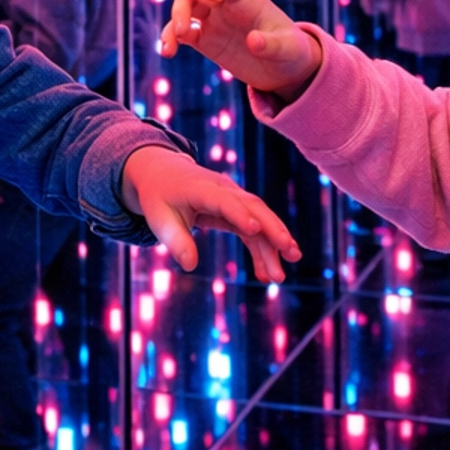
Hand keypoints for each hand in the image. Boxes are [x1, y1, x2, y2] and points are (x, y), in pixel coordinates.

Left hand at [120, 145, 302, 283]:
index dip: (239, 214)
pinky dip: (261, 250)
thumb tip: (190, 266)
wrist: (163, 173)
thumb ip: (176, 241)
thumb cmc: (159, 196)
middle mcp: (224, 189)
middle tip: (290, 252)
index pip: (225, 201)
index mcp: (202, 188)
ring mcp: (233, 198)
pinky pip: (253, 230)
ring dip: (274, 245)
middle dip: (274, 230)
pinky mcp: (236, 209)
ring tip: (280, 276)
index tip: (254, 229)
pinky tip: (264, 273)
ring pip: (260, 219)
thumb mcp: (160, 218)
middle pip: (254, 207)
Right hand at [158, 0, 321, 104]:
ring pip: (185, 11)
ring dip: (172, 23)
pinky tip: (167, 52)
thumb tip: (253, 42)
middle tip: (179, 29)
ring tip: (169, 47)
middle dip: (181, 5)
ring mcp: (215, 22)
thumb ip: (273, 45)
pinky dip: (171, 39)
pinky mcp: (207, 41)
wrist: (286, 70)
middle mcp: (227, 6)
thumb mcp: (289, 49)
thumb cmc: (292, 52)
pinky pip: (183, 33)